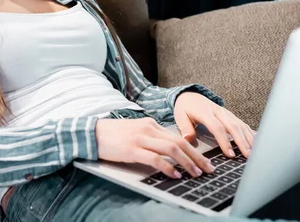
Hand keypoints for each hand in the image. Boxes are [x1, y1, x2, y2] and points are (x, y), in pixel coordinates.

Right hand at [95, 118, 215, 178]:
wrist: (91, 133)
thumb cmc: (112, 135)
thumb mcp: (135, 132)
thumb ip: (150, 138)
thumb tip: (168, 153)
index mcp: (150, 124)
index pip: (178, 137)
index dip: (194, 150)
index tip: (204, 161)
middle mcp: (148, 129)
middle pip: (179, 142)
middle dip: (197, 157)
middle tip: (208, 169)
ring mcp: (140, 138)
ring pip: (171, 149)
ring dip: (187, 162)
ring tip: (196, 173)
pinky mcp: (132, 149)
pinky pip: (155, 158)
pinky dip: (168, 167)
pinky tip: (175, 175)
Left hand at [174, 93, 255, 157]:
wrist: (190, 95)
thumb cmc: (185, 108)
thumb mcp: (180, 116)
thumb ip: (185, 128)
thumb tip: (189, 139)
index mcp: (206, 112)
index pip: (217, 128)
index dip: (224, 141)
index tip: (230, 154)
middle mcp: (218, 111)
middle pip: (233, 126)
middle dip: (242, 142)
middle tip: (248, 156)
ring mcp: (226, 112)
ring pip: (240, 124)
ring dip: (249, 138)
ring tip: (255, 152)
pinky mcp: (230, 115)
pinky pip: (242, 123)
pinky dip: (250, 132)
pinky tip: (256, 141)